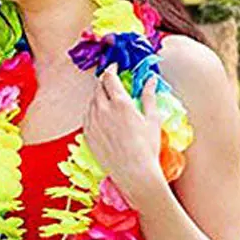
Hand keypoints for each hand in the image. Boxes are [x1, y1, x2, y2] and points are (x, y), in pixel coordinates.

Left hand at [83, 65, 162, 203]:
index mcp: (120, 103)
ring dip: (98, 96)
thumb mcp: (152, 119)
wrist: (133, 172)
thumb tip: (150, 80)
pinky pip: (87, 115)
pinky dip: (93, 110)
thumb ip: (149, 96)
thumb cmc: (146, 147)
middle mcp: (102, 110)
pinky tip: (102, 115)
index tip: (114, 67)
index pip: (109, 78)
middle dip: (104, 81)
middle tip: (111, 81)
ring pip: (91, 101)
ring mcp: (92, 122)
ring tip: (108, 99)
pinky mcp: (87, 133)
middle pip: (98, 87)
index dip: (111, 69)